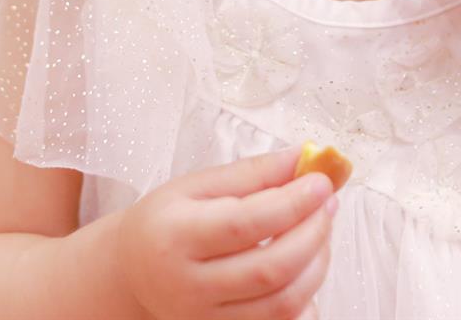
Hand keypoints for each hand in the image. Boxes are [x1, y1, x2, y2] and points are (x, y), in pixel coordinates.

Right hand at [115, 146, 337, 319]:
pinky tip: (305, 269)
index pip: (246, 224)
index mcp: (177, 236)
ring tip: (320, 232)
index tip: (321, 182)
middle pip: (271, 268)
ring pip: (283, 303)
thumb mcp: (195, 186)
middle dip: (313, 233)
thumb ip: (252, 173)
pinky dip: (305, 299)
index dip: (293, 203)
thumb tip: (302, 157)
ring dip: (317, 264)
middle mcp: (190, 285)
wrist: (132, 273)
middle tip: (328, 204)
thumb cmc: (164, 223)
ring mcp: (208, 318)